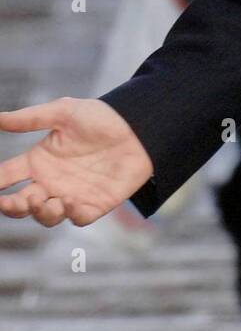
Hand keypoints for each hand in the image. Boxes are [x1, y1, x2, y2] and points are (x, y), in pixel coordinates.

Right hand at [0, 98, 152, 226]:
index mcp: (39, 160)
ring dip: (40, 212)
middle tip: (8, 201)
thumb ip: (32, 117)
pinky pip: (77, 219)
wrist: (139, 128)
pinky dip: (71, 215)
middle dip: (10, 206)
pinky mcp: (94, 205)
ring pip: (46, 216)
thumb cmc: (101, 118)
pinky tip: (70, 203)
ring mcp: (71, 195)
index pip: (6, 176)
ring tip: (43, 200)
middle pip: (20, 204)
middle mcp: (51, 181)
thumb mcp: (65, 112)